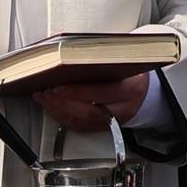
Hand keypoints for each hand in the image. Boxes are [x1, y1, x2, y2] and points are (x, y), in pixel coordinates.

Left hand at [32, 72, 147, 129]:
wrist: (143, 89)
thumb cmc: (128, 71)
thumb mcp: (122, 62)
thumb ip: (100, 62)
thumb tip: (69, 58)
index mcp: (131, 89)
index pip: (101, 93)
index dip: (77, 92)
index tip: (57, 87)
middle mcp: (124, 108)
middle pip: (89, 111)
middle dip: (62, 103)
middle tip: (45, 92)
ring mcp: (114, 121)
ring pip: (82, 121)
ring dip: (58, 110)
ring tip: (43, 97)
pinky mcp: (104, 127)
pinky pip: (80, 126)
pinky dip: (62, 117)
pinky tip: (51, 107)